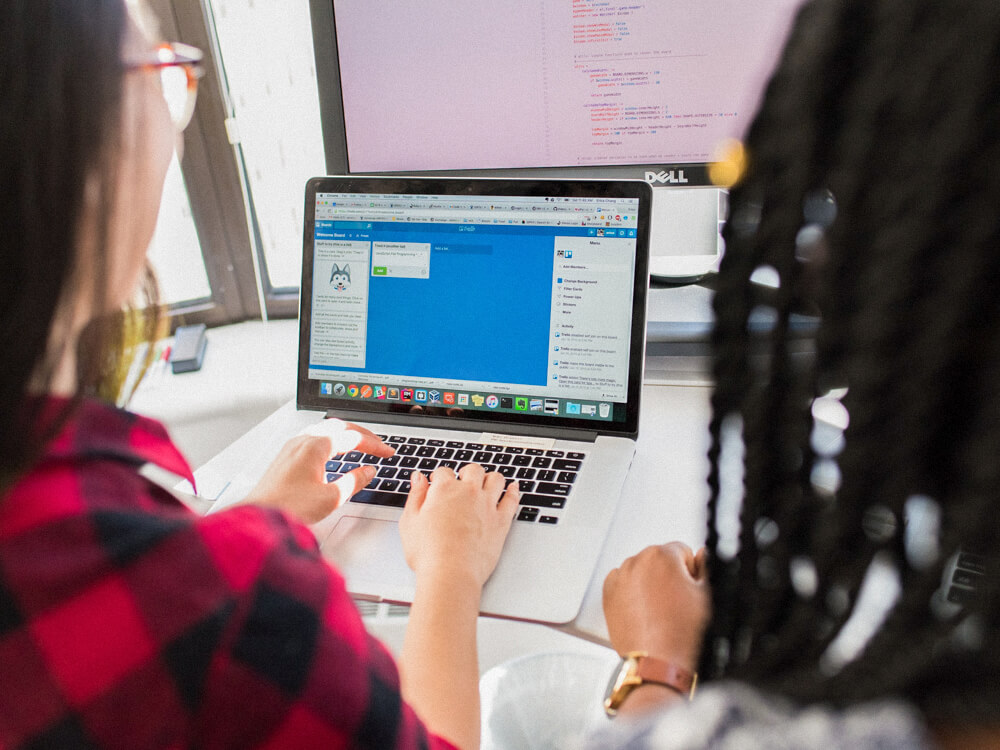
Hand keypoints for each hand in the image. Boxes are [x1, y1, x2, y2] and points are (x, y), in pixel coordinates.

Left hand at [242, 422, 393, 523]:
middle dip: (362, 434)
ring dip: (345, 435)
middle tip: (377, 445)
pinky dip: (330, 441)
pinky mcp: (286, 457)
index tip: (387, 452)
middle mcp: (302, 441)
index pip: (352, 437)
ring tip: (358, 444)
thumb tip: (368, 471)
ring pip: (324, 430)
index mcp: (315, 446)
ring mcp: (292, 447)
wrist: (259, 518)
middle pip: (339, 427)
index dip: (374, 444)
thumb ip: (354, 481)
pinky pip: (313, 438)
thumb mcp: (331, 497)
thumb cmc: (288, 508)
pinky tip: (333, 453)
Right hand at [400, 464, 518, 587]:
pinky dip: (513, 491)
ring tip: (486, 483)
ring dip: (490, 478)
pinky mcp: (501, 521)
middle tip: (462, 481)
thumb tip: (417, 478)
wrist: (451, 574)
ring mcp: (488, 505)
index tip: (437, 483)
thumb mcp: (409, 522)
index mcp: (444, 490)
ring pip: (495, 479)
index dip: (439, 478)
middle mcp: (468, 492)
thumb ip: (415, 495)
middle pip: (473, 470)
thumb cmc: (428, 553)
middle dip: (466, 473)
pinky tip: (513, 488)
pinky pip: (512, 499)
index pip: (443, 472)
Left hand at [603, 542, 709, 672]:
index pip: (682, 551)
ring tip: (661, 613)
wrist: (659, 665)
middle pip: (660, 560)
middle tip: (677, 606)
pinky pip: (624, 585)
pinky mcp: (608, 595)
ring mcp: (620, 578)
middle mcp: (637, 562)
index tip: (691, 591)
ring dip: (651, 585)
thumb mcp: (709, 596)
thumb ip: (708, 566)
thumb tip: (702, 554)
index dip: (691, 572)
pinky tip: (645, 613)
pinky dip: (632, 594)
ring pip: (642, 572)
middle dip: (670, 577)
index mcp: (662, 555)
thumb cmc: (684, 634)